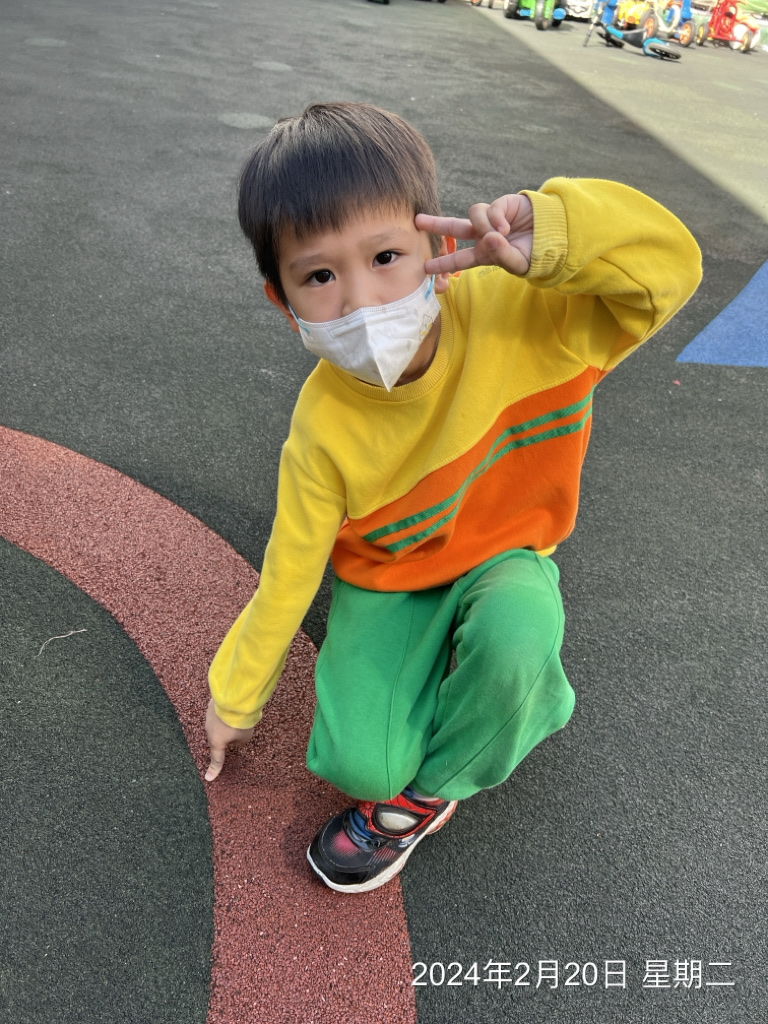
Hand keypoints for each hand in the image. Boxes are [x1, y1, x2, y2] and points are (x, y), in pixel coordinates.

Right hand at [204, 697, 253, 781]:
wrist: (234, 699)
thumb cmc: (240, 722)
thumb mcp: (244, 737)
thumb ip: (238, 742)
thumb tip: (233, 737)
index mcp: (216, 742)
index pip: (216, 759)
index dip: (214, 770)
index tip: (209, 778)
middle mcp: (209, 730)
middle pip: (218, 738)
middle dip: (227, 736)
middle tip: (240, 730)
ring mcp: (208, 717)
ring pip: (218, 724)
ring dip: (226, 722)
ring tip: (239, 716)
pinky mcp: (211, 705)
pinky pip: (218, 713)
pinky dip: (225, 713)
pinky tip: (233, 707)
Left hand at [416, 194, 533, 276]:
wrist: (555, 235)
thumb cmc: (535, 253)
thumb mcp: (517, 263)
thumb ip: (501, 255)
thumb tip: (488, 238)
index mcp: (484, 253)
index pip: (459, 259)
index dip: (443, 263)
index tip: (425, 268)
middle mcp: (484, 235)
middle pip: (454, 228)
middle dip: (436, 224)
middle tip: (417, 221)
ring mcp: (491, 219)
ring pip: (472, 216)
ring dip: (483, 226)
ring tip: (499, 235)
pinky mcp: (501, 204)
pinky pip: (489, 209)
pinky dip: (495, 219)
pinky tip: (506, 227)